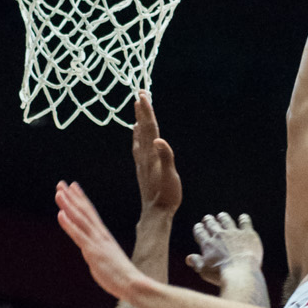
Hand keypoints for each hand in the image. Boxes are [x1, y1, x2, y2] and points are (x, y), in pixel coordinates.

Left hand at [56, 180, 138, 300]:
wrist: (132, 283)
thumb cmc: (122, 276)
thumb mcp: (109, 261)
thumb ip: (101, 255)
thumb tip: (96, 255)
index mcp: (104, 236)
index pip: (90, 213)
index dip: (81, 199)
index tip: (73, 187)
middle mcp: (100, 235)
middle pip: (84, 211)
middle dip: (71, 197)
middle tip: (61, 183)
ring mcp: (96, 242)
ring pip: (80, 219)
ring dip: (68, 205)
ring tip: (58, 192)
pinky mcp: (93, 251)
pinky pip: (79, 235)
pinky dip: (69, 224)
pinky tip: (60, 214)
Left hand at [132, 92, 181, 214]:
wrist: (155, 213)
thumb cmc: (166, 196)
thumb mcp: (170, 177)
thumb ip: (166, 157)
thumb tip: (159, 140)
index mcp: (152, 154)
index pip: (149, 128)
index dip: (146, 111)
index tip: (142, 95)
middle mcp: (145, 156)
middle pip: (144, 128)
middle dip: (142, 110)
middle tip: (140, 93)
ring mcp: (143, 162)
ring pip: (140, 136)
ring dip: (140, 121)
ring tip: (138, 108)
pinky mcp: (143, 169)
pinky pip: (139, 147)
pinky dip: (138, 136)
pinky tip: (137, 134)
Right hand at [186, 213, 263, 287]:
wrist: (240, 271)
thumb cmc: (221, 274)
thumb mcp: (204, 270)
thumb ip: (196, 262)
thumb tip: (188, 259)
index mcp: (208, 244)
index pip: (200, 232)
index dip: (198, 228)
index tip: (199, 226)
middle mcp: (219, 236)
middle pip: (212, 224)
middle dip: (209, 220)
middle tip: (208, 218)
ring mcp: (233, 233)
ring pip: (226, 220)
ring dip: (223, 217)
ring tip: (222, 216)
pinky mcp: (247, 234)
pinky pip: (245, 222)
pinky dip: (243, 219)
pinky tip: (243, 217)